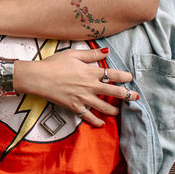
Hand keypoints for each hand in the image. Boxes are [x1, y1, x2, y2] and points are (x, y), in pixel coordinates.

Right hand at [12, 49, 138, 126]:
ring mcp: (83, 98)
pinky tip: (101, 123)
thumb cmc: (53, 64)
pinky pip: (89, 117)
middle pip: (115, 93)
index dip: (125, 76)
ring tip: (119, 111)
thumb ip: (91, 54)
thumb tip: (106, 51)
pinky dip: (96, 121)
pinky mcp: (75, 107)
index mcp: (90, 72)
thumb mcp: (73, 54)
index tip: (130, 78)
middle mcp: (90, 86)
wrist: (38, 78)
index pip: (114, 75)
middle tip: (136, 97)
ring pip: (105, 107)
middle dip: (128, 95)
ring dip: (115, 110)